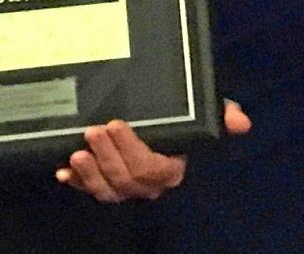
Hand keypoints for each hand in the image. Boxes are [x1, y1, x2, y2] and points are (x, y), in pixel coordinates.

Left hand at [56, 100, 250, 201]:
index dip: (132, 151)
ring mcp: (124, 186)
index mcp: (171, 168)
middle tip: (93, 131)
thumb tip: (240, 121)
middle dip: (108, 157)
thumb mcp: (202, 112)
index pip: (153, 169)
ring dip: (90, 173)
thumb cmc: (182, 119)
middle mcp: (148, 184)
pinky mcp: (104, 183)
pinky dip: (76, 182)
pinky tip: (62, 170)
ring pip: (108, 191)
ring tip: (76, 152)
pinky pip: (89, 189)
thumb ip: (220, 115)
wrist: (161, 124)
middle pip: (127, 180)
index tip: (117, 124)